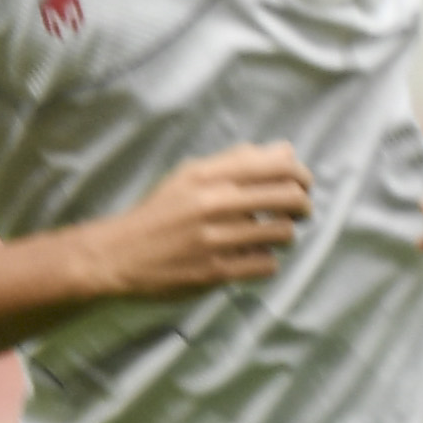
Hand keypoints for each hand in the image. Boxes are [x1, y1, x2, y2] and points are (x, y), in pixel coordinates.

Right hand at [87, 143, 310, 300]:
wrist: (119, 254)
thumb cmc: (161, 212)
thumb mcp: (191, 176)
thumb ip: (237, 161)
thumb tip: (287, 150)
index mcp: (209, 175)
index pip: (279, 165)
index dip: (302, 175)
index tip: (303, 185)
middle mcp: (214, 203)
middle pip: (289, 198)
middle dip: (303, 205)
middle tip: (299, 212)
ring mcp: (216, 238)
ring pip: (283, 233)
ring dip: (285, 235)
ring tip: (271, 235)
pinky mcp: (216, 271)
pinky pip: (266, 264)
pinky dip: (266, 261)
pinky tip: (253, 257)